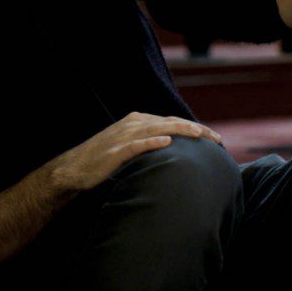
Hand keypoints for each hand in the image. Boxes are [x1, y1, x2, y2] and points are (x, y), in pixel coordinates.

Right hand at [51, 111, 222, 192]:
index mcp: (136, 121)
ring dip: (179, 130)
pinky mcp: (115, 152)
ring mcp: (123, 137)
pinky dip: (151, 141)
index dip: (193, 127)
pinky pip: (136, 145)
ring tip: (199, 134)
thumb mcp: (128, 146)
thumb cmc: (103, 160)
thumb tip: (173, 150)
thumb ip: (148, 143)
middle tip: (217, 138)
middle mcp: (132, 124)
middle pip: (169, 122)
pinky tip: (166, 142)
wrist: (74, 168)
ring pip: (156, 129)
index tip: (213, 137)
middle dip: (195, 129)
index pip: (171, 121)